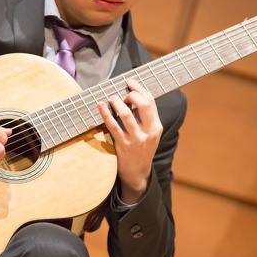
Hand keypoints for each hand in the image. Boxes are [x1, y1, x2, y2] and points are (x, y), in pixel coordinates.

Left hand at [98, 79, 162, 203]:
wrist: (138, 173)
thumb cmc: (141, 150)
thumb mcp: (150, 134)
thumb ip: (145, 118)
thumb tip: (132, 98)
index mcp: (156, 127)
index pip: (151, 102)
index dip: (140, 90)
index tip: (130, 83)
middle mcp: (149, 132)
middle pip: (144, 105)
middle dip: (132, 94)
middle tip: (122, 93)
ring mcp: (136, 139)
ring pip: (127, 115)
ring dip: (117, 102)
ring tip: (112, 98)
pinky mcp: (123, 145)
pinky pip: (113, 126)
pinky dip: (105, 114)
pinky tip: (100, 106)